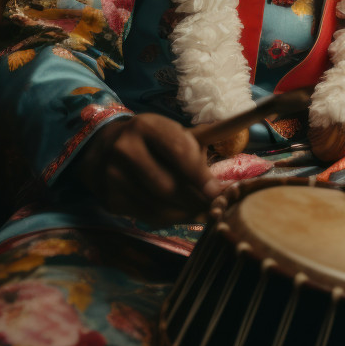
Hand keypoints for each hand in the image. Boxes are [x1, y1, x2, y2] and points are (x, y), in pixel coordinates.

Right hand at [75, 113, 223, 225]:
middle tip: (214, 207)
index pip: (179, 151)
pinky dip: (169, 219)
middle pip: (168, 185)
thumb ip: (202, 139)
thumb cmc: (149, 140)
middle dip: (196, 200)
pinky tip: (180, 213)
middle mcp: (125, 149)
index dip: (200, 174)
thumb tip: (244, 127)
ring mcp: (113, 176)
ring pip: (158, 206)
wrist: (101, 149)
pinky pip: (147, 216)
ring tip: (201, 211)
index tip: (218, 191)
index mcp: (146, 126)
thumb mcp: (170, 131)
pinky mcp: (109, 198)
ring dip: (185, 213)